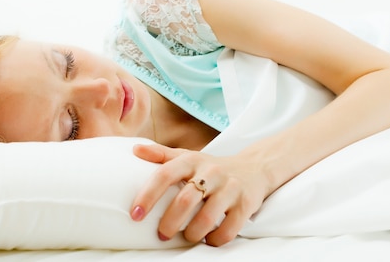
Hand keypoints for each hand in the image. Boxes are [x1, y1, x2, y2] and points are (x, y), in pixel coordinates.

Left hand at [130, 143, 269, 246]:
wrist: (253, 169)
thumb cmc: (210, 168)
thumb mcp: (187, 157)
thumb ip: (162, 155)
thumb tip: (135, 149)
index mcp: (191, 160)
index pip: (165, 175)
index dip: (148, 195)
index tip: (135, 214)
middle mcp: (211, 172)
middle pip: (185, 201)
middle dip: (169, 223)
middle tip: (162, 234)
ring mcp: (230, 188)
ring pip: (206, 218)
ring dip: (192, 234)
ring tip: (186, 237)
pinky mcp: (245, 204)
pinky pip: (228, 230)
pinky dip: (215, 240)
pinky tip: (208, 239)